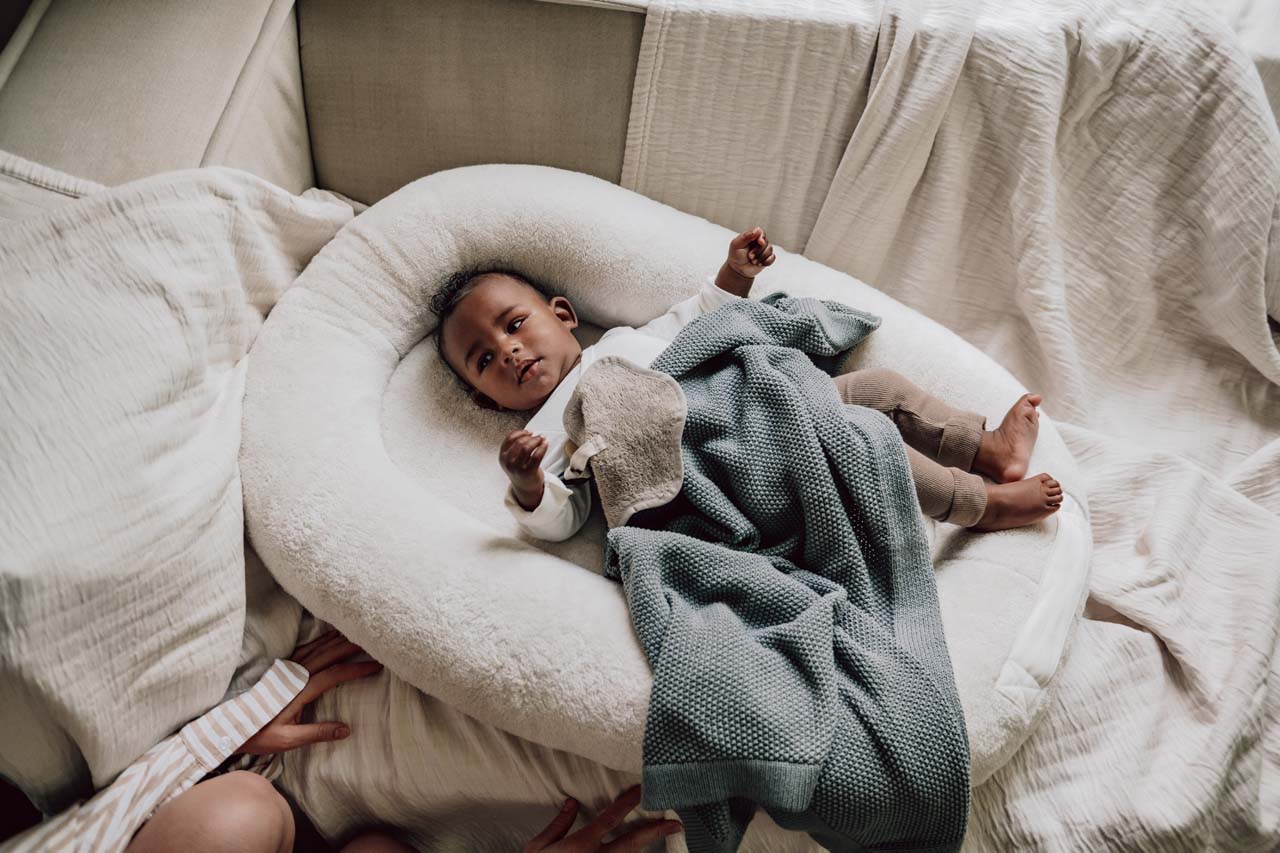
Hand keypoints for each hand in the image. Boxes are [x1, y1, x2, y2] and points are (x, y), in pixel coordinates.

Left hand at [238, 631, 382, 754]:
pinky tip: (332, 636)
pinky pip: (308, 648)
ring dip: (339, 639)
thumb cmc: (259, 733)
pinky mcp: (284, 668)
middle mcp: (295, 676)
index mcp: (298, 691)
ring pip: (318, 648)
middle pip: (328, 654)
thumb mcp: (287, 740)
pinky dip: (323, 640)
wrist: (232, 724)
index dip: (354, 669)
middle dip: (351, 647)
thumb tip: (346, 729)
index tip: (374, 666)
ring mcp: (289, 669)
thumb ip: (317, 733)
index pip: (332, 675)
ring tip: (358, 633)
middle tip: (374, 641)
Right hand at [501, 429, 546, 509]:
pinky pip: (537, 455)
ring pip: (527, 447)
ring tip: (542, 439)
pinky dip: (542, 447)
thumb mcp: (512, 459)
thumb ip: (515, 446)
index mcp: (502, 457)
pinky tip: (545, 444)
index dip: (521, 433)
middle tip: (539, 436)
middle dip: (531, 437)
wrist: (525, 487)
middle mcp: (508, 462)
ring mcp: (518, 468)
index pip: (510, 438)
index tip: (529, 432)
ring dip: (536, 440)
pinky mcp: (529, 472)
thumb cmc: (520, 469)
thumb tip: (530, 433)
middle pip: (520, 442)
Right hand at [523, 787, 682, 852]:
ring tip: (665, 836)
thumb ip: (557, 824)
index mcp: (581, 845)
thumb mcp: (537, 848)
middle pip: (632, 842)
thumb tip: (571, 802)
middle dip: (654, 831)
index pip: (610, 818)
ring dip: (647, 847)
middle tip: (676, 823)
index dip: (628, 802)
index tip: (641, 790)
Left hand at [726, 227, 774, 278]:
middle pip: (765, 242)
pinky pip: (772, 257)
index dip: (761, 237)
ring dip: (761, 257)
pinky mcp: (767, 257)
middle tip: (750, 256)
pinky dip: (766, 261)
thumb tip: (757, 230)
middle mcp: (759, 241)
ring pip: (769, 250)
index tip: (759, 242)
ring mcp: (764, 249)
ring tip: (753, 261)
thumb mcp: (736, 245)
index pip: (760, 232)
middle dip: (758, 250)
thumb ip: (745, 237)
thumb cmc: (735, 255)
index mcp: (752, 235)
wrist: (738, 269)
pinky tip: (759, 264)